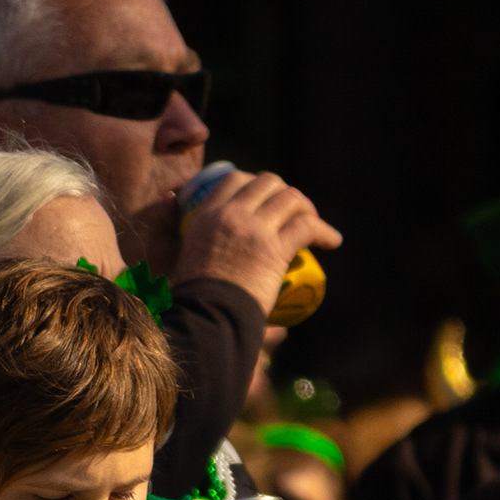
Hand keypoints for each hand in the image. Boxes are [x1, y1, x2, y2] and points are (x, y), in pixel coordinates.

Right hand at [174, 169, 339, 313]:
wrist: (203, 321)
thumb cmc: (187, 300)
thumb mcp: (170, 258)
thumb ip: (166, 231)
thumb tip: (170, 197)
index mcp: (204, 216)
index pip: (234, 178)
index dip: (255, 183)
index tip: (266, 200)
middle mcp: (229, 215)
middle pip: (268, 182)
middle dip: (285, 192)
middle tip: (293, 212)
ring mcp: (253, 230)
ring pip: (291, 199)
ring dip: (308, 208)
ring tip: (314, 224)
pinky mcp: (274, 249)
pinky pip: (307, 227)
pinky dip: (324, 231)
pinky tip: (332, 242)